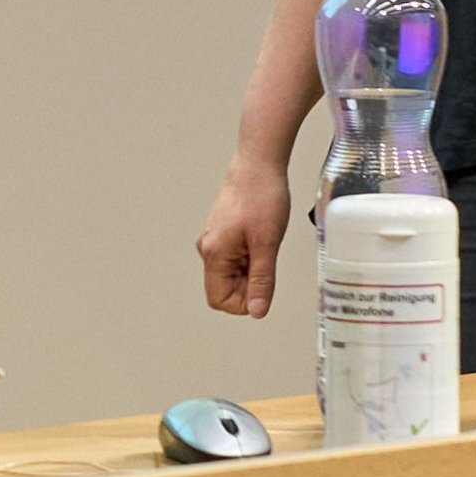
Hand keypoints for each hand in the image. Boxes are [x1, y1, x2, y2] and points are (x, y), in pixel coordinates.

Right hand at [195, 164, 290, 319]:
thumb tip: (258, 311)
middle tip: (267, 262)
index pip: (220, 300)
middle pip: (225, 289)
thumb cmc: (261, 197)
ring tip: (265, 246)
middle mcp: (208, 248)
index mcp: (213, 253)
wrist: (258, 165)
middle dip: (249, 285)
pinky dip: (250, 257)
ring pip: (231, 274)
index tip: (264, 286)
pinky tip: (261, 240)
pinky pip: (233, 259)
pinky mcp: (222, 234)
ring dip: (251, 270)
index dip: (245, 301)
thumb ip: (262, 281)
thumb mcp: (267, 244)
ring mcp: (213, 240)